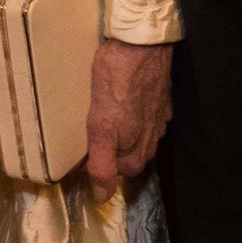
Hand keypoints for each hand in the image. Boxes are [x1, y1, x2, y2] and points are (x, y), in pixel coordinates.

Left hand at [87, 38, 171, 183]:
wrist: (142, 44)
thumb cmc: (117, 85)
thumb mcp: (101, 130)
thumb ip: (102, 165)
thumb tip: (102, 198)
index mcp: (138, 150)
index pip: (117, 173)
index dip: (98, 165)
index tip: (80, 152)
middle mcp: (153, 138)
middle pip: (128, 154)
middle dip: (112, 148)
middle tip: (89, 132)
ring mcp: (159, 117)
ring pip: (138, 134)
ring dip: (123, 130)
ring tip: (104, 116)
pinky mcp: (161, 96)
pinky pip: (145, 114)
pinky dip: (133, 112)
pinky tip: (122, 100)